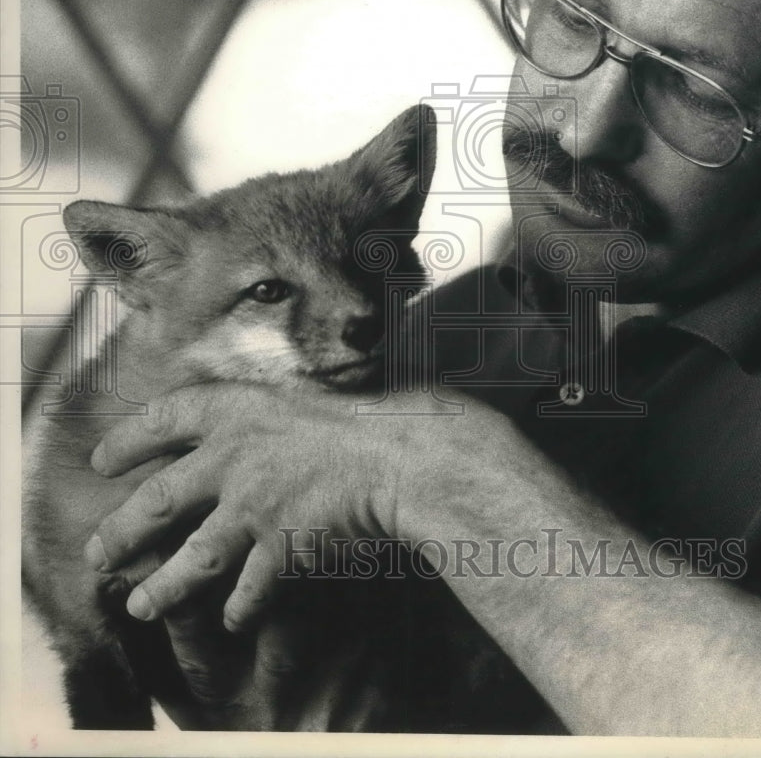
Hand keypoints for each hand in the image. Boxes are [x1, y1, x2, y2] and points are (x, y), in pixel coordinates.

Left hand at [85, 382, 404, 631]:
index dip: (127, 440)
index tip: (102, 461)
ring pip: (190, 559)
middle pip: (157, 500)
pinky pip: (248, 590)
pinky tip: (232, 620)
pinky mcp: (280, 547)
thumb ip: (257, 420)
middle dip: (121, 532)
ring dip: (163, 588)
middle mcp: (232, 459)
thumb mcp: (299, 399)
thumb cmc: (362, 420)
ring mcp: (253, 506)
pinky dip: (239, 609)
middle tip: (100, 553)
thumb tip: (230, 438)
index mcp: (237, 411)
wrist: (401, 455)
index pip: (162, 418)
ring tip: (141, 606)